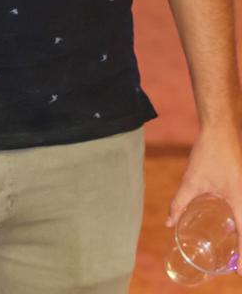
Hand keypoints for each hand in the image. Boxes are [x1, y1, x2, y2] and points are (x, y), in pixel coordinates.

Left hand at [166, 119, 241, 273]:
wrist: (220, 128)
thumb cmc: (208, 153)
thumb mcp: (191, 181)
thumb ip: (180, 203)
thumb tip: (168, 223)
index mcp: (241, 200)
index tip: (240, 273)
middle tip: (237, 266)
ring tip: (236, 249)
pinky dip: (241, 218)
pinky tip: (231, 223)